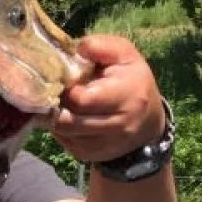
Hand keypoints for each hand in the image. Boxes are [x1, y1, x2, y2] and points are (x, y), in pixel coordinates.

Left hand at [51, 35, 165, 162]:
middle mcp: (119, 125)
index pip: (83, 99)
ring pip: (63, 132)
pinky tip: (68, 116)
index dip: (68, 88)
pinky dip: (59, 128)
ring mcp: (104, 145)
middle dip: (57, 104)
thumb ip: (102, 46)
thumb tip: (77, 48)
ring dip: (54, 117)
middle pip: (67, 120)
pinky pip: (63, 141)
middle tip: (57, 92)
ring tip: (61, 103)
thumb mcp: (124, 55)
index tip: (67, 79)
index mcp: (128, 96)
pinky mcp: (89, 155)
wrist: (147, 121)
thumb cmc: (131, 80)